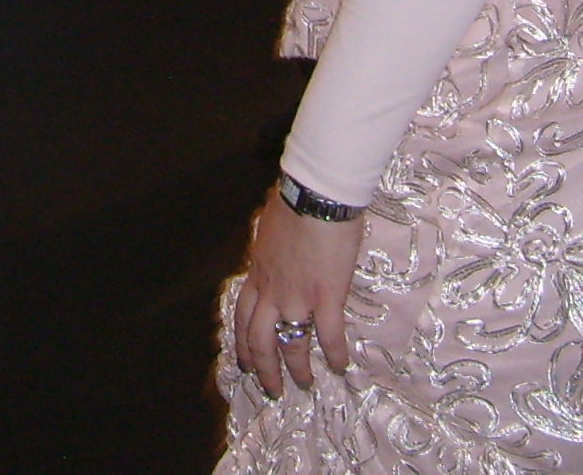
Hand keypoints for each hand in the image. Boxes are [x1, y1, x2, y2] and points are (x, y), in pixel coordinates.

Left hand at [230, 195, 358, 394]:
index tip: (244, 362)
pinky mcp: (325, 296)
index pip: (242, 316)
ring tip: (304, 383)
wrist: (314, 194)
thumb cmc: (293, 203)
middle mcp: (271, 291)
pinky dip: (335, 353)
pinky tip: (341, 366)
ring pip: (290, 344)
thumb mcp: (267, 230)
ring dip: (297, 368)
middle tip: (271, 388)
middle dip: (263, 368)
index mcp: (257, 273)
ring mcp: (297, 296)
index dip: (242, 343)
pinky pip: (329, 334)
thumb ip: (267, 249)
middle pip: (259, 340)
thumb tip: (270, 248)